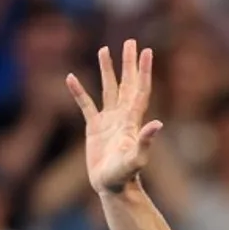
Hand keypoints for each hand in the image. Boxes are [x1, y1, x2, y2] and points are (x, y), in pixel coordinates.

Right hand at [66, 41, 163, 194]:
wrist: (113, 187)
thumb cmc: (125, 176)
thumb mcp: (136, 159)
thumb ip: (145, 141)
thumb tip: (158, 124)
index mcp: (132, 120)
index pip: (139, 90)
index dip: (143, 70)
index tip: (147, 50)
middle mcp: (122, 117)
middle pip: (126, 83)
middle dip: (128, 63)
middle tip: (131, 42)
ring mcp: (109, 121)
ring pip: (108, 90)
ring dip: (107, 70)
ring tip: (104, 50)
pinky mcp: (94, 129)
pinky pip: (86, 105)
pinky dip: (79, 92)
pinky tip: (71, 78)